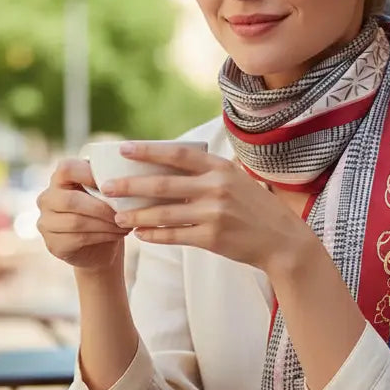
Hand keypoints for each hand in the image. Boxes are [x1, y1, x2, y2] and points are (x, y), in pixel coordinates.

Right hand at [36, 159, 127, 273]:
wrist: (101, 247)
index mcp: (59, 179)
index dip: (89, 175)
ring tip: (124, 224)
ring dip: (105, 224)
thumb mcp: (106, 192)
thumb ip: (107, 180)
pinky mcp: (53, 244)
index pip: (66, 169)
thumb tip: (123, 174)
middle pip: (70, 200)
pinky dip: (102, 236)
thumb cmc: (105, 211)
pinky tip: (116, 234)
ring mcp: (46, 223)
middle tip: (124, 213)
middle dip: (102, 208)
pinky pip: (78, 239)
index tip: (113, 185)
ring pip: (76, 222)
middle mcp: (47, 199)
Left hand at [104, 142, 314, 271]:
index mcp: (220, 167)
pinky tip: (140, 235)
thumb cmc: (256, 207)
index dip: (148, 151)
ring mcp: (213, 214)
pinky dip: (154, 235)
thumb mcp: (236, 179)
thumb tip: (168, 164)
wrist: (282, 240)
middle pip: (163, 184)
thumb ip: (207, 172)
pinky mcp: (212, 238)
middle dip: (130, 185)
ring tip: (117, 215)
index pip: (177, 154)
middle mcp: (216, 187)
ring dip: (136, 215)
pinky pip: (174, 236)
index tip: (123, 149)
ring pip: (163, 213)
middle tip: (107, 186)